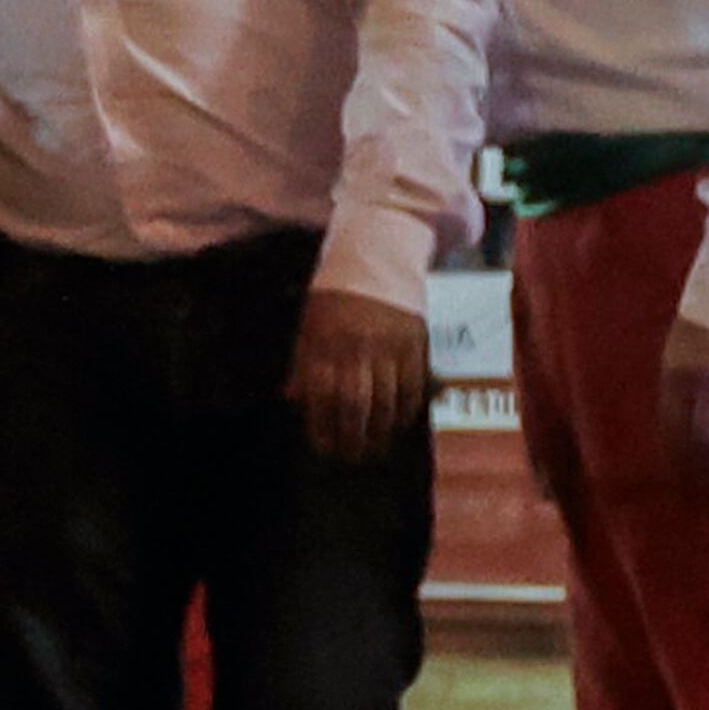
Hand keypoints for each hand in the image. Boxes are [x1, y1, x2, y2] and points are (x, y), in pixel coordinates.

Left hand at [287, 285, 431, 464]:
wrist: (378, 253)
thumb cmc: (336, 293)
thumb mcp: (310, 321)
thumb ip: (303, 361)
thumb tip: (292, 398)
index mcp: (326, 339)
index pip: (322, 394)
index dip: (322, 425)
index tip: (322, 446)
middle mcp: (358, 345)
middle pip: (356, 404)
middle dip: (352, 437)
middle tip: (350, 455)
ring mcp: (390, 346)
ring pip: (387, 402)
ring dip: (379, 432)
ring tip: (373, 448)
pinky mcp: (416, 344)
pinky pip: (413, 389)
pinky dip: (405, 412)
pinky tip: (397, 425)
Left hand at [657, 312, 708, 497]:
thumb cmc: (701, 322)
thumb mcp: (676, 352)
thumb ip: (677, 390)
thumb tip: (679, 432)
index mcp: (676, 375)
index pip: (675, 430)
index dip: (679, 461)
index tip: (681, 482)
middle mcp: (706, 384)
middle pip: (705, 442)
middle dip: (705, 474)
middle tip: (708, 497)